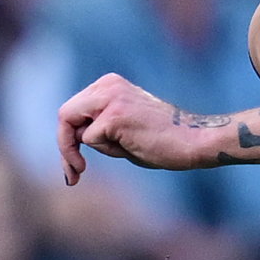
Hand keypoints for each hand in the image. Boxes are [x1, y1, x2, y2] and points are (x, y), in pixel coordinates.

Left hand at [57, 75, 228, 177]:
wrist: (194, 141)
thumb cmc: (163, 141)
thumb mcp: (122, 128)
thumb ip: (97, 128)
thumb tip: (72, 140)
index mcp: (109, 84)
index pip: (73, 109)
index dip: (68, 138)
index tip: (75, 165)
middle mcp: (107, 85)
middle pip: (65, 115)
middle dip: (65, 148)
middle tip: (73, 175)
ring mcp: (109, 98)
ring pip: (71, 127)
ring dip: (85, 152)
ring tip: (122, 153)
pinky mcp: (113, 116)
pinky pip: (90, 140)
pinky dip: (108, 151)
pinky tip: (133, 147)